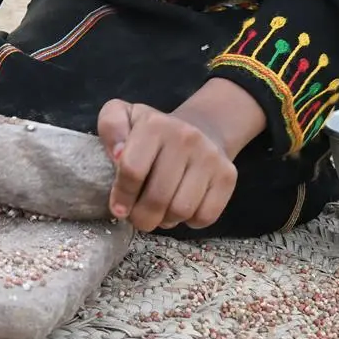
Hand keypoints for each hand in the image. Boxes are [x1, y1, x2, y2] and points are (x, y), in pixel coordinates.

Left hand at [97, 100, 237, 232]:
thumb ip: (111, 127)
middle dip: (141, 217)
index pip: (133, 170)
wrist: (201, 127)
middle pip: (157, 197)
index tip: (119, 208)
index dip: (122, 196)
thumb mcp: (123, 116)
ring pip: (181, 210)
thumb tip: (117, 154)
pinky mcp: (227, 175)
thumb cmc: (153, 131)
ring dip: (165, 221)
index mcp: (155, 125)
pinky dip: (190, 222)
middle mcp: (186, 138)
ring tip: (159, 212)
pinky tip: (182, 209)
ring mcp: (210, 157)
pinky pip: (206, 216)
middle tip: (138, 218)